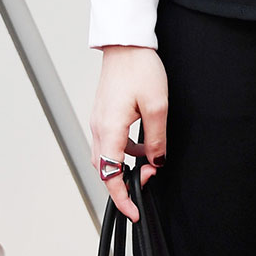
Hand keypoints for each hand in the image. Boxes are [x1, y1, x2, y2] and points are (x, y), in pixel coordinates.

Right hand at [90, 46, 167, 219]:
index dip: (121, 198)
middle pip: (104, 169)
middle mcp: (98, 127)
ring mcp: (98, 120)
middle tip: (150, 177)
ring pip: (106, 156)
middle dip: (125, 181)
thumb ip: (156, 139)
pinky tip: (143, 145)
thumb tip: (157, 161)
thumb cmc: (140, 69)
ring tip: (152, 160)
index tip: (133, 211)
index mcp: (109, 129)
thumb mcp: (158, 107)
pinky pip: (109, 142)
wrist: (127, 44)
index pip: (110, 175)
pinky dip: (124, 151)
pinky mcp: (103, 114)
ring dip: (126, 165)